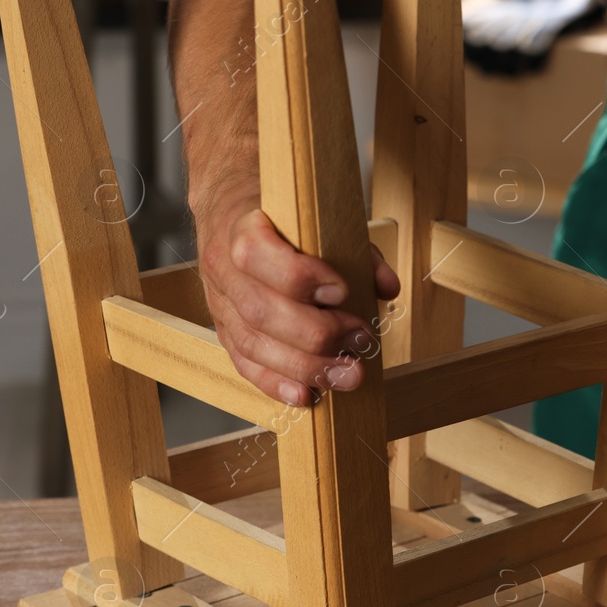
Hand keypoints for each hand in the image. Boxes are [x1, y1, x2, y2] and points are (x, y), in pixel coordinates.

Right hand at [197, 197, 400, 406]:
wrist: (230, 210)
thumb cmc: (285, 216)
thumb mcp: (321, 217)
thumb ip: (358, 250)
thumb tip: (386, 287)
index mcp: (241, 226)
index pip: (256, 254)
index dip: (300, 277)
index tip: (341, 291)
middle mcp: (223, 268)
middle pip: (261, 311)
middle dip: (317, 335)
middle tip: (361, 342)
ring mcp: (220, 303)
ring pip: (253, 344)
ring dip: (305, 367)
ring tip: (347, 374)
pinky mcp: (224, 330)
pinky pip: (245, 363)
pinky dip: (276, 383)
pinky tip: (306, 396)